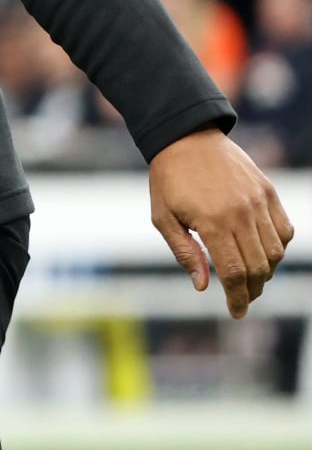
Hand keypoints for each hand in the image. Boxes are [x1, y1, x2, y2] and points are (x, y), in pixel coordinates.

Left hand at [150, 128, 294, 317]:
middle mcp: (240, 213)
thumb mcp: (163, 217)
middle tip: (242, 299)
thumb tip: (203, 286)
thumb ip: (185, 252)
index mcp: (212, 221)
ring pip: (276, 251)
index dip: (237, 298)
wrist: (186, 137)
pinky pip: (285, 229)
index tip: (236, 312)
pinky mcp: (268, 192)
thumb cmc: (169, 180)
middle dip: (252, 290)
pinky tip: (263, 253)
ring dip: (266, 272)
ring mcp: (258, 202)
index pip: (234, 272)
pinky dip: (279, 247)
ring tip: (250, 278)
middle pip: (259, 267)